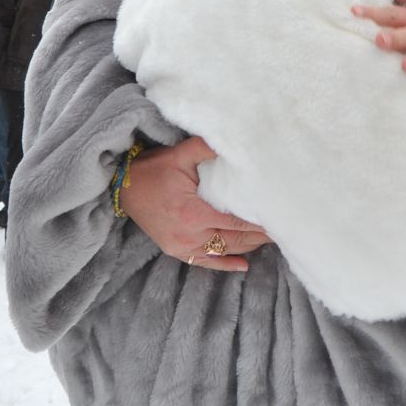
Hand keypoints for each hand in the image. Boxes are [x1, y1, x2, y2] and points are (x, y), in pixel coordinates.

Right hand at [119, 137, 270, 271]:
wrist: (122, 186)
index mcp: (193, 213)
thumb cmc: (152, 169)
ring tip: (269, 240)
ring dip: (247, 247)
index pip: (237, 222)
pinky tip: (243, 265)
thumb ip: (208, 148)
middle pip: (234, 239)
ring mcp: (182, 246)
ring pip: (223, 251)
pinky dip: (225, 264)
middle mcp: (189, 235)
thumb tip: (235, 140)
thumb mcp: (180, 154)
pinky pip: (205, 262)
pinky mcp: (176, 251)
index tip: (280, 217)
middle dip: (259, 235)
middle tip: (283, 229)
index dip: (260, 222)